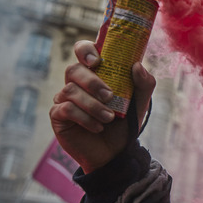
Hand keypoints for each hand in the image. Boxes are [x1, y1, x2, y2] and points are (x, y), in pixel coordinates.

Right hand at [49, 40, 155, 172]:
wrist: (115, 153)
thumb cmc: (125, 124)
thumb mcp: (139, 103)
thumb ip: (144, 84)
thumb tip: (137, 65)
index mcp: (95, 74)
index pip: (83, 51)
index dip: (86, 49)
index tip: (97, 60)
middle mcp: (77, 83)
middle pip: (74, 69)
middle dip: (93, 82)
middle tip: (110, 96)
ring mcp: (65, 99)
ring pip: (70, 90)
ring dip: (93, 105)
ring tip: (109, 118)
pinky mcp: (58, 116)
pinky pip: (66, 109)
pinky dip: (85, 118)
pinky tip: (97, 127)